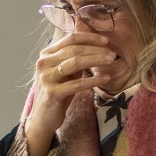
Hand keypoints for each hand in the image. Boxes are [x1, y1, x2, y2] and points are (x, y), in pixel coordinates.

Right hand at [26, 32, 116, 155]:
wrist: (43, 118)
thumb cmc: (58, 93)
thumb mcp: (65, 73)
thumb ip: (75, 59)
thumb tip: (97, 46)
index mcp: (46, 54)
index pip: (70, 39)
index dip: (89, 38)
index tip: (105, 40)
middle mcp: (43, 63)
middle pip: (74, 49)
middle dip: (96, 50)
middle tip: (112, 53)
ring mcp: (46, 77)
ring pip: (75, 63)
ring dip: (96, 60)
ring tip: (111, 61)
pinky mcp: (52, 93)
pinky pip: (76, 84)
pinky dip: (93, 80)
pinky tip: (105, 78)